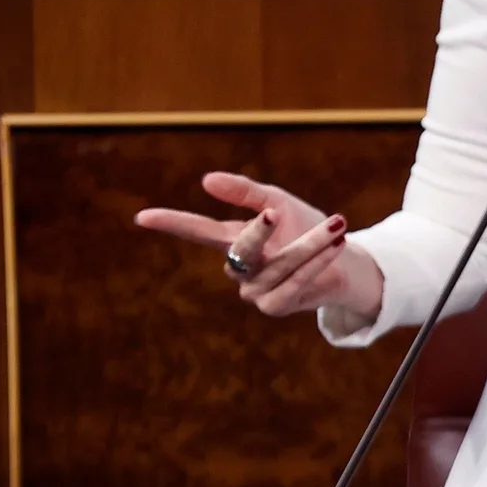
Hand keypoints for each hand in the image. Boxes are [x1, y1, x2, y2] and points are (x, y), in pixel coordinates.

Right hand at [134, 172, 382, 319]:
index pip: (198, 230)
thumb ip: (245, 192)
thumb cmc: (305, 228)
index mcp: (234, 240)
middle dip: (258, 230)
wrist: (344, 262)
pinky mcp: (276, 307)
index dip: (172, 223)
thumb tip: (205, 180)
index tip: (142, 217)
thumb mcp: (278, 202)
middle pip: (240, 250)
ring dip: (310, 243)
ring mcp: (254, 292)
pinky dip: (316, 263)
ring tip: (338, 223)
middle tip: (273, 211)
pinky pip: (294, 284)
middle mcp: (240, 269)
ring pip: (278, 265)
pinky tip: (336, 246)